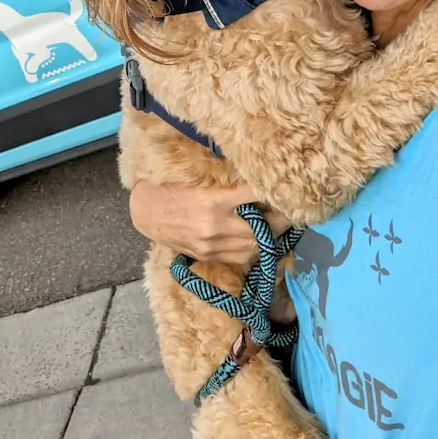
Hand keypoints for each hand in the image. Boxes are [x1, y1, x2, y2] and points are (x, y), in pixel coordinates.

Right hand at [129, 177, 291, 268]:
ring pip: (254, 246)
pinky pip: (240, 257)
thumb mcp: (198, 181)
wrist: (145, 212)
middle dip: (281, 221)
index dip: (271, 193)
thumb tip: (255, 181)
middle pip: (261, 227)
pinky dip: (253, 249)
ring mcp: (212, 244)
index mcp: (213, 200)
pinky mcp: (207, 255)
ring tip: (280, 227)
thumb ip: (226, 185)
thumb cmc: (171, 189)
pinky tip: (259, 240)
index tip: (285, 188)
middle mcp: (215, 225)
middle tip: (292, 211)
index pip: (252, 195)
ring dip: (270, 238)